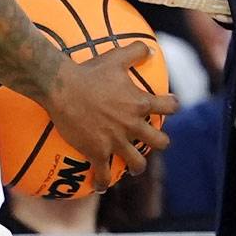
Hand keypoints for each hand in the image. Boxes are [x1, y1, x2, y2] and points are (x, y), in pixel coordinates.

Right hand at [41, 43, 178, 190]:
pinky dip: (103, 181)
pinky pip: (105, 174)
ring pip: (136, 163)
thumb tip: (149, 49)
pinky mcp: (98, 152)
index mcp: (140, 103)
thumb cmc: (90, 72)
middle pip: (159, 142)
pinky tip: (100, 186)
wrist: (64, 88)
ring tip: (134, 169)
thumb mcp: (116, 57)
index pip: (168, 107)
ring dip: (137, 167)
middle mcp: (132, 125)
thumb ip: (135, 51)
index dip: (171, 107)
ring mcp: (116, 141)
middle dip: (160, 143)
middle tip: (154, 142)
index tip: (170, 107)